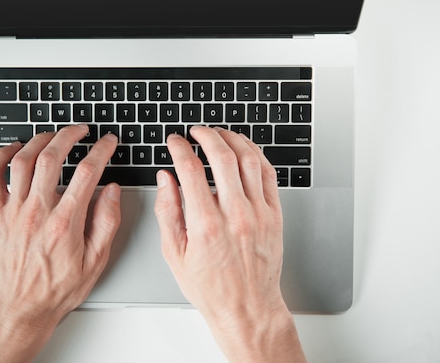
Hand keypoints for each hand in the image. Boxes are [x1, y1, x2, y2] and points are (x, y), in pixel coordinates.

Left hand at [0, 125, 120, 362]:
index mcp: (65, 222)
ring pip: (23, 161)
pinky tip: (13, 149)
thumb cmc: (57, 289)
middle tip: (82, 130)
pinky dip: (0, 157)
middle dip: (69, 135)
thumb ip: (106, 223)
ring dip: (40, 140)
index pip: (87, 173)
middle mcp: (38, 212)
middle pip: (52, 157)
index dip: (101, 150)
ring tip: (54, 134)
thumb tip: (112, 192)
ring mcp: (15, 211)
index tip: (108, 143)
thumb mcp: (96, 262)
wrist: (22, 309)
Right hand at [155, 126, 305, 362]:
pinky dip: (256, 155)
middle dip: (206, 135)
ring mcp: (258, 214)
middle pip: (222, 157)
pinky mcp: (274, 215)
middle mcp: (234, 215)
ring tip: (219, 134)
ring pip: (249, 161)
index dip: (179, 148)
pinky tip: (245, 150)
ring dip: (233, 139)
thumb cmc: (211, 288)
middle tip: (196, 131)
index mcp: (205, 225)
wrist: (247, 309)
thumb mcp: (175, 255)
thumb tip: (165, 179)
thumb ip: (168, 212)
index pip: (190, 170)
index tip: (174, 141)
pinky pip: (269, 175)